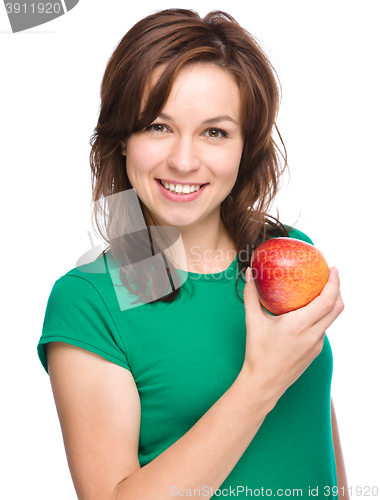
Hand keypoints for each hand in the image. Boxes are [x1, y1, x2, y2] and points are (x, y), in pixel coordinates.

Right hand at [241, 266, 343, 402]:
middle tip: (330, 275)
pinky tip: (310, 310)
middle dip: (338, 289)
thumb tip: (249, 275)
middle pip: (337, 308)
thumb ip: (251, 296)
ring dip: (331, 302)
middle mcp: (312, 335)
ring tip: (321, 289)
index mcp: (298, 326)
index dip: (334, 283)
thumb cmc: (257, 353)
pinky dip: (322, 315)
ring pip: (332, 319)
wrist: (264, 383)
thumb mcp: (252, 322)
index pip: (327, 301)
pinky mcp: (315, 351)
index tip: (332, 269)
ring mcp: (316, 344)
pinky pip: (323, 328)